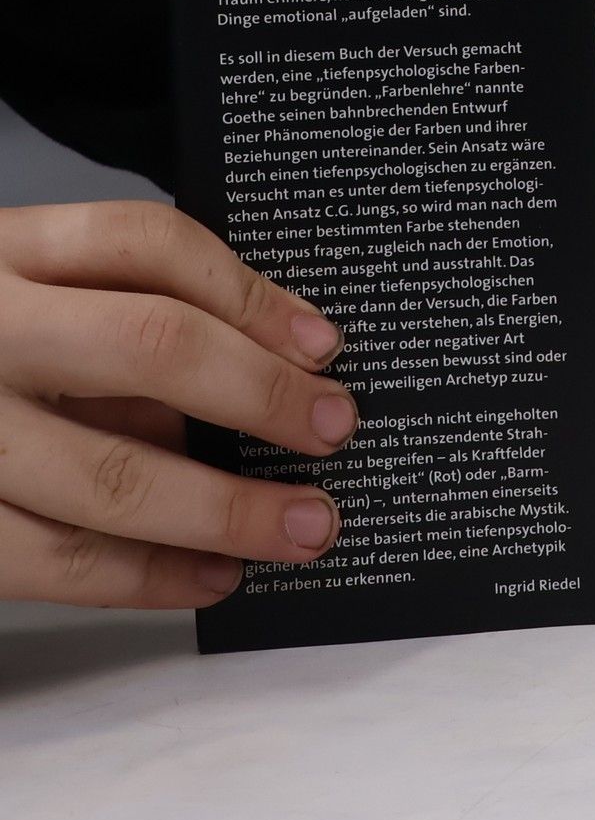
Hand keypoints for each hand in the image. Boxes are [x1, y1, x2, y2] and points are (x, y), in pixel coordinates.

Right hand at [0, 200, 355, 607]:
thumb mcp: (24, 290)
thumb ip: (121, 314)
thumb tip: (269, 368)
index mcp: (3, 250)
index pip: (146, 242)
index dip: (250, 291)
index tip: (323, 342)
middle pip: (149, 345)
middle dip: (260, 394)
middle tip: (336, 430)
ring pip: (104, 474)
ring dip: (222, 509)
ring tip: (301, 527)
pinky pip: (47, 558)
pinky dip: (143, 576)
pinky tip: (208, 575)